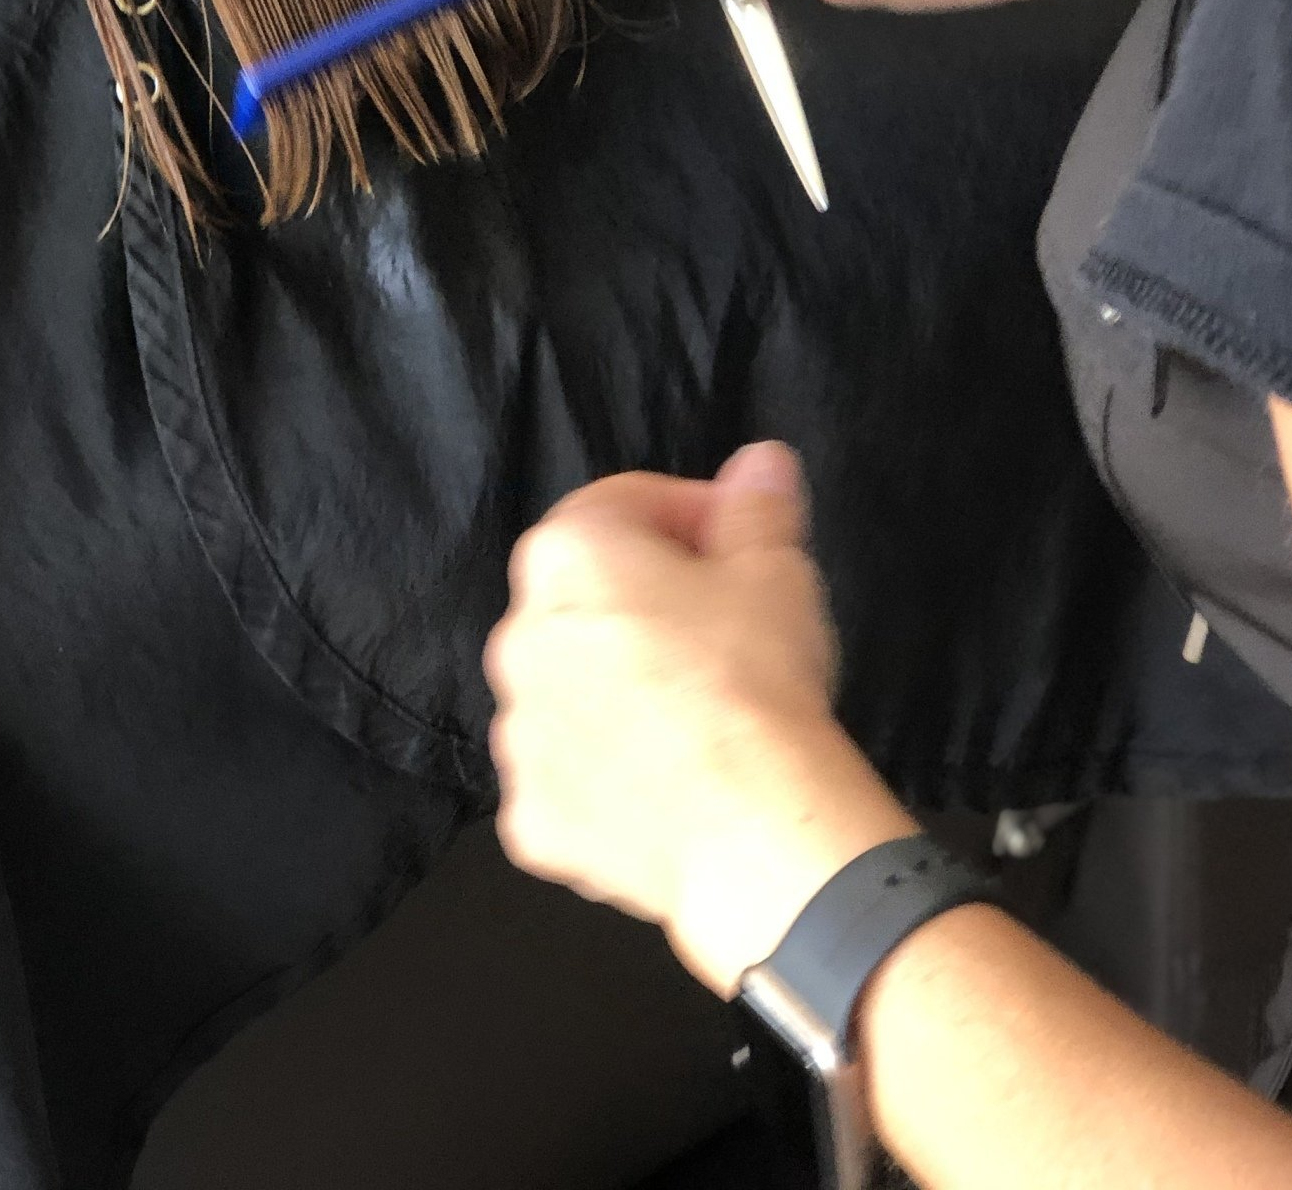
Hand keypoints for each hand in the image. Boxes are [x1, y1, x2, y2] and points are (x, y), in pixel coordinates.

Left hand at [486, 444, 915, 995]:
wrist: (748, 826)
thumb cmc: (753, 679)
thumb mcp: (774, 569)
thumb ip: (757, 506)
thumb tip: (759, 464)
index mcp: (566, 555)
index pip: (625, 505)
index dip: (691, 515)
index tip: (739, 543)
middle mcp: (518, 636)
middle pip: (586, 599)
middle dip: (649, 603)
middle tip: (724, 629)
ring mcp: (517, 736)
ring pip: (570, 692)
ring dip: (619, 690)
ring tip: (699, 714)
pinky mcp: (531, 819)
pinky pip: (569, 780)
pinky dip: (608, 777)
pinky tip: (671, 785)